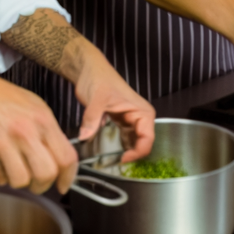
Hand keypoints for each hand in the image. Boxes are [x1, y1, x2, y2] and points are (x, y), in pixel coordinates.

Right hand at [0, 67, 78, 195]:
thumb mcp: (35, 106)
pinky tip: (0, 162)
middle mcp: (26, 132)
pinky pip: (0, 179)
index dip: (68, 177)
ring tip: (15, 169)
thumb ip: (49, 131)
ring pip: (22, 181)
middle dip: (43, 184)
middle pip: (47, 174)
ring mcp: (4, 144)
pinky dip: (1, 176)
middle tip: (36, 181)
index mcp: (43, 120)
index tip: (63, 185)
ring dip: (20, 181)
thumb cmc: (4, 99)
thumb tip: (60, 159)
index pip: (66, 157)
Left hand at [73, 47, 155, 163]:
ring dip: (123, 153)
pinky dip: (116, 148)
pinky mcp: (119, 122)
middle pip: (141, 145)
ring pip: (132, 144)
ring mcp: (129, 120)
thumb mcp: (96, 98)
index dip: (137, 153)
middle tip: (115, 163)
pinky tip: (106, 153)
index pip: (147, 140)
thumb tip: (86, 137)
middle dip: (130, 155)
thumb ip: (92, 119)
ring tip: (110, 161)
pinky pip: (122, 140)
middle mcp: (139, 117)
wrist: (88, 69)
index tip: (122, 160)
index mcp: (142, 111)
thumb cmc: (98, 77)